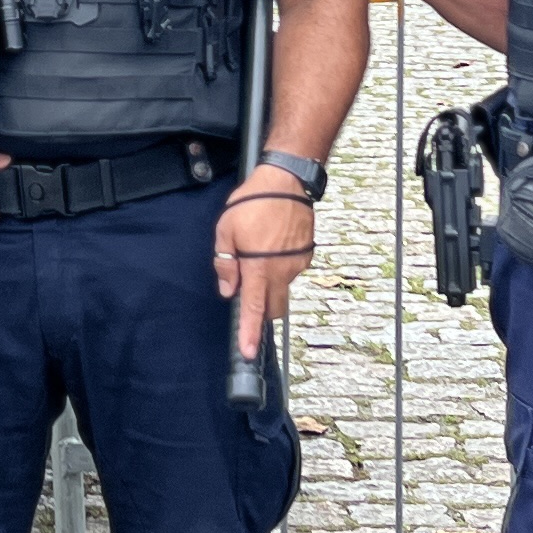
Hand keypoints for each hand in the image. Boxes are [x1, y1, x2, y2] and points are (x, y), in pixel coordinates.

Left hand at [213, 168, 318, 361]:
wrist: (287, 181)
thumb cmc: (253, 202)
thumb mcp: (226, 230)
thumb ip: (225, 264)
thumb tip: (229, 290)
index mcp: (259, 268)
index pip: (254, 308)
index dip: (250, 332)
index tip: (249, 351)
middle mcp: (282, 271)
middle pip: (273, 307)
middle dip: (262, 311)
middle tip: (248, 291)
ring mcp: (297, 264)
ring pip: (282, 286)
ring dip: (270, 281)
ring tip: (259, 249)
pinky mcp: (307, 254)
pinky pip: (291, 269)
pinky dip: (280, 265)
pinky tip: (273, 243)